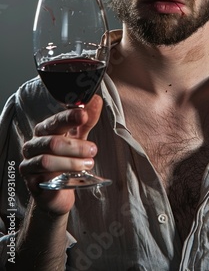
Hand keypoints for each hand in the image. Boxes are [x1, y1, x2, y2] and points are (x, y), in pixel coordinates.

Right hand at [19, 94, 102, 215]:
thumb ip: (87, 121)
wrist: (59, 191)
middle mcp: (34, 144)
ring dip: (71, 161)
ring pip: (47, 159)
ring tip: (88, 164)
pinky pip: (44, 177)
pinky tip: (74, 176)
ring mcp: (30, 162)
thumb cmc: (67, 160)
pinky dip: (61, 174)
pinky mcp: (30, 181)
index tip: (83, 115)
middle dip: (76, 145)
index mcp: (45, 130)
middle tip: (93, 150)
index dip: (69, 117)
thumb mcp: (80, 138)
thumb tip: (96, 100)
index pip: (56, 120)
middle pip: (53, 141)